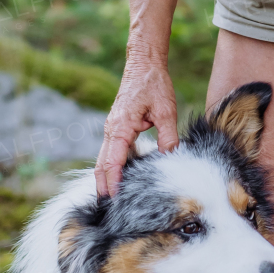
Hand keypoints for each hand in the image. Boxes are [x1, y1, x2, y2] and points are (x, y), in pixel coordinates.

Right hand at [94, 52, 178, 196]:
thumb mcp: (166, 110)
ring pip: (105, 158)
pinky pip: (111, 151)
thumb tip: (171, 158)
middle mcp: (112, 129)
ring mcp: (112, 128)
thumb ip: (168, 136)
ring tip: (112, 199)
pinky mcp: (117, 127)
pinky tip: (120, 177)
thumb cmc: (153, 84)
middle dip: (103, 186)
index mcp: (121, 127)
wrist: (143, 63)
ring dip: (106, 178)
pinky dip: (112, 166)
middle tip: (108, 208)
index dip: (113, 182)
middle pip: (102, 164)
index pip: (113, 161)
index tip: (115, 199)